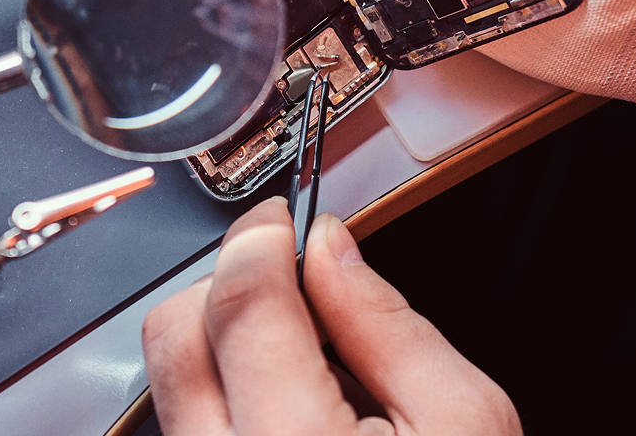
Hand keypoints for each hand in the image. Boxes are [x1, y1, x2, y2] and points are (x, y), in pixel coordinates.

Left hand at [142, 198, 520, 435]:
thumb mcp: (466, 423)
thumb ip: (389, 326)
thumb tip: (332, 248)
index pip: (241, 300)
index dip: (260, 238)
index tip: (282, 220)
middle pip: (175, 333)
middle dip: (225, 284)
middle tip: (290, 279)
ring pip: (170, 385)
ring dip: (221, 343)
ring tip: (306, 364)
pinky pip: (185, 433)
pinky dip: (224, 400)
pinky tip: (288, 414)